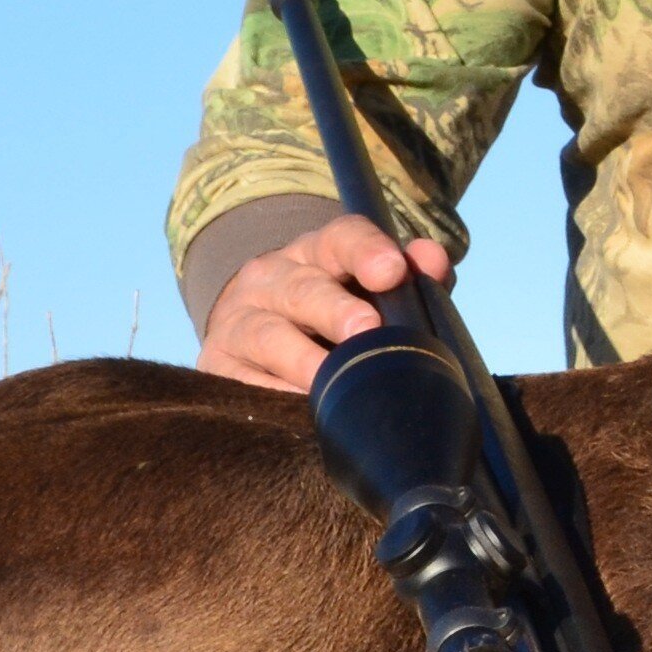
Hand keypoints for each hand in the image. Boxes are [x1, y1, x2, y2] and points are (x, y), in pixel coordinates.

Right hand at [195, 214, 457, 392]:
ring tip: (327, 381)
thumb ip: (408, 276)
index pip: (341, 238)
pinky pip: (243, 382)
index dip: (367, 250)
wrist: (246, 331)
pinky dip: (271, 397)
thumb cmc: (329, 313)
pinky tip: (298, 413)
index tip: (392, 271)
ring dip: (302, 360)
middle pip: (304, 288)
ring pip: (269, 335)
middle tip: (365, 329)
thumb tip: (434, 261)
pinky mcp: (217, 363)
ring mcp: (239, 319)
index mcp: (317, 253)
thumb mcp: (365, 288)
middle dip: (335, 309)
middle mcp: (273, 277)